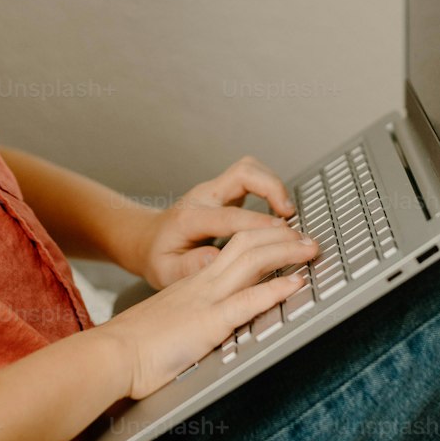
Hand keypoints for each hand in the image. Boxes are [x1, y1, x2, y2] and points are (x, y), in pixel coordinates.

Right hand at [100, 222, 319, 400]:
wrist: (112, 354)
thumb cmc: (135, 347)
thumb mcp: (169, 323)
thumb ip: (188, 319)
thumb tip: (201, 329)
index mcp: (193, 283)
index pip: (233, 248)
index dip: (263, 239)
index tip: (285, 239)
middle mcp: (202, 284)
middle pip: (247, 244)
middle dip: (282, 237)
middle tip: (308, 237)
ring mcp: (206, 300)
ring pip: (252, 261)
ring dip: (287, 252)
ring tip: (312, 249)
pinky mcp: (207, 323)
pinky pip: (247, 301)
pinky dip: (276, 290)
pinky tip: (296, 283)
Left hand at [124, 154, 298, 292]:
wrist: (149, 239)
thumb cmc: (160, 257)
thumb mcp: (165, 272)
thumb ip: (189, 267)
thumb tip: (216, 258)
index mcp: (190, 218)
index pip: (228, 215)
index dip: (256, 222)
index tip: (281, 231)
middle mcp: (204, 197)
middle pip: (242, 173)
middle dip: (271, 188)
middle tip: (290, 214)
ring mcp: (215, 190)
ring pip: (250, 169)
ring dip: (274, 185)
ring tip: (289, 211)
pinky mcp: (225, 191)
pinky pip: (252, 177)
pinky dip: (270, 188)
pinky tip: (280, 209)